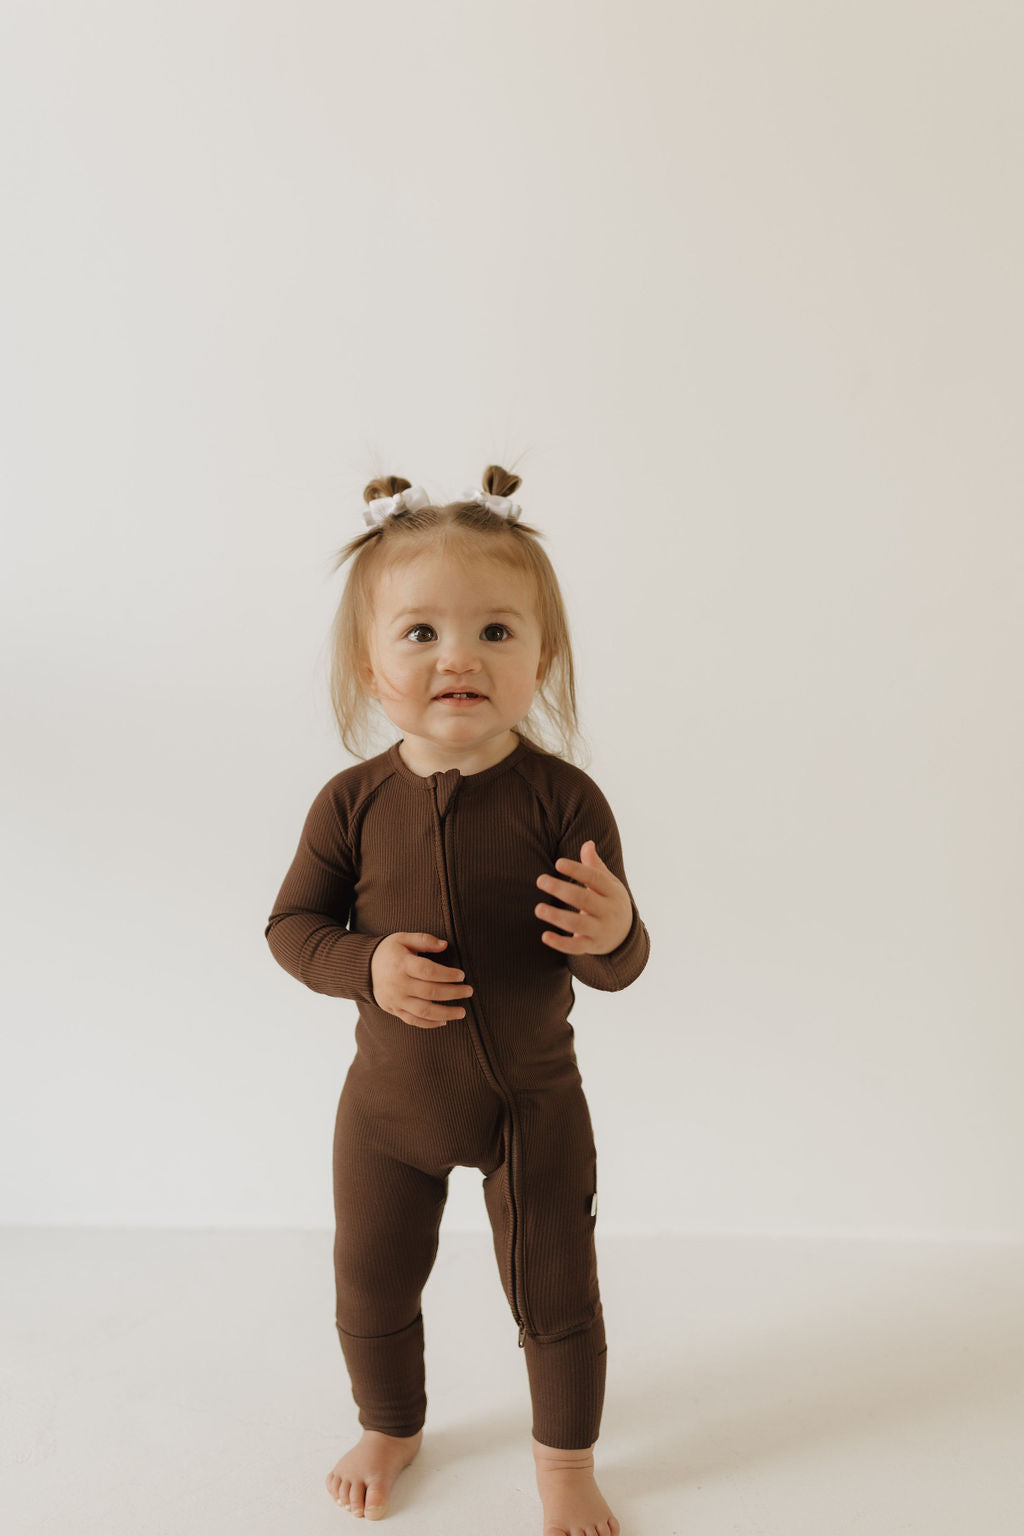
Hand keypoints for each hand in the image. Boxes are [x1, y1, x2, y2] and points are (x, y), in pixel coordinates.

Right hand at [370, 932, 473, 1028]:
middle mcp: (399, 984)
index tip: (461, 975)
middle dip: (452, 993)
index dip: (447, 974)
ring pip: (423, 1011)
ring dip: (445, 1013)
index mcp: (402, 964)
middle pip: (430, 992)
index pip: (428, 971)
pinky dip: (429, 1023)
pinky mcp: (394, 1010)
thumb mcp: (403, 938)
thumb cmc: (389, 951)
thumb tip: (445, 945)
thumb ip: (424, 940)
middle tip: (469, 991)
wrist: (363, 968)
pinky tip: (444, 1021)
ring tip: (462, 1012)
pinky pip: (413, 1021)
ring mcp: (396, 999)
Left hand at [534, 841, 632, 956]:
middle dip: (562, 890)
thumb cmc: (610, 901)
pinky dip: (560, 943)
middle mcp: (608, 911)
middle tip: (540, 880)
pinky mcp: (592, 946)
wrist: (625, 935)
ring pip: (578, 924)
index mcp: (612, 892)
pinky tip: (544, 936)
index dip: (577, 870)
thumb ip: (595, 866)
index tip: (558, 863)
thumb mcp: (608, 883)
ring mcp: (600, 931)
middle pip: (585, 900)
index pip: (594, 878)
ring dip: (557, 916)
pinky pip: (575, 947)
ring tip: (538, 909)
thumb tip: (587, 843)